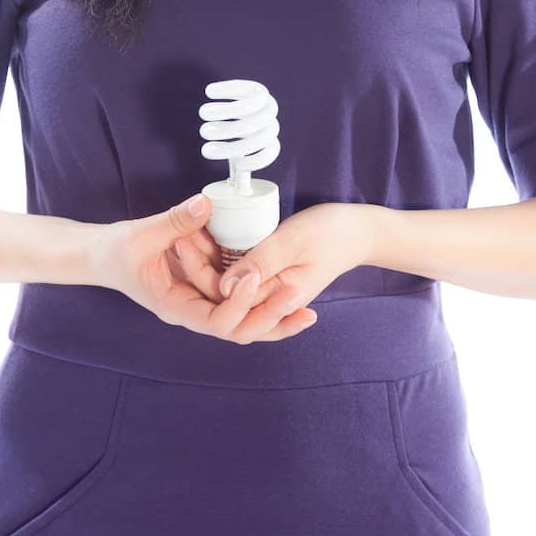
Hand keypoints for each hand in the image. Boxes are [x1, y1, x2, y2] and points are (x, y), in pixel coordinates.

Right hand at [88, 192, 320, 345]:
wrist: (102, 257)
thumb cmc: (115, 251)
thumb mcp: (140, 234)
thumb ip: (174, 220)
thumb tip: (206, 203)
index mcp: (175, 307)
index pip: (216, 322)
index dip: (239, 303)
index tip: (254, 276)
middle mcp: (193, 312)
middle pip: (238, 330)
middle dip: (270, 318)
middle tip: (299, 298)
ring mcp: (202, 304)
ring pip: (244, 323)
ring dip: (274, 316)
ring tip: (307, 309)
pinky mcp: (208, 291)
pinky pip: (240, 304)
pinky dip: (264, 303)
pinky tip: (289, 295)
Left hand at [180, 202, 370, 314]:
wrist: (358, 231)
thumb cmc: (331, 234)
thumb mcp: (293, 243)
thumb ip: (260, 263)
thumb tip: (223, 287)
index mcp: (277, 300)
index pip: (226, 300)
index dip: (199, 273)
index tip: (181, 242)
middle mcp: (270, 303)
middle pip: (221, 298)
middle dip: (196, 270)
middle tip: (177, 239)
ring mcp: (269, 292)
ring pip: (227, 289)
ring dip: (205, 265)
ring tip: (185, 238)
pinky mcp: (268, 278)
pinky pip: (238, 278)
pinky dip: (221, 262)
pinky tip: (205, 241)